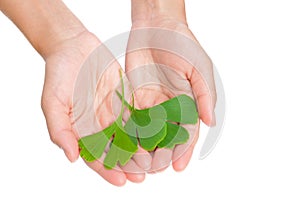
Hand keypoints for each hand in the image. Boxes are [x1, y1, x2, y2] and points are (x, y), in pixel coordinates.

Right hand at [41, 31, 149, 185]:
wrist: (73, 46)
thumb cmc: (58, 74)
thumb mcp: (52, 103)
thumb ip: (60, 130)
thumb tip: (72, 157)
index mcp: (82, 131)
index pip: (95, 156)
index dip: (108, 170)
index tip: (122, 180)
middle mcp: (100, 125)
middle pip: (116, 149)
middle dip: (129, 164)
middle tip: (143, 175)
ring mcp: (114, 112)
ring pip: (130, 135)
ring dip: (141, 148)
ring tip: (154, 160)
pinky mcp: (126, 98)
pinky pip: (138, 114)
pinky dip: (148, 125)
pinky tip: (159, 133)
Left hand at [126, 0, 216, 171]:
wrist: (156, 26)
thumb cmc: (182, 43)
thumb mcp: (199, 67)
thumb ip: (205, 95)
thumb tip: (210, 122)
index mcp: (188, 101)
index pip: (187, 131)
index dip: (184, 150)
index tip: (179, 166)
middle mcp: (170, 105)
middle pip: (167, 135)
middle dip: (163, 153)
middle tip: (156, 168)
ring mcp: (152, 102)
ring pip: (148, 130)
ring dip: (145, 147)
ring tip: (140, 163)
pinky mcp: (134, 95)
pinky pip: (132, 116)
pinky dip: (129, 131)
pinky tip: (126, 143)